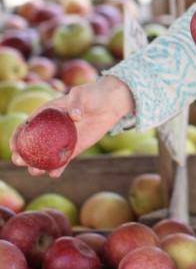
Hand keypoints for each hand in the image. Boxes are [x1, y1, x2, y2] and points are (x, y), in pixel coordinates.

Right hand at [9, 75, 134, 177]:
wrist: (108, 105)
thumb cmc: (91, 95)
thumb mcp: (81, 94)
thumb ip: (76, 102)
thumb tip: (74, 117)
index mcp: (45, 115)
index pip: (25, 127)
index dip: (16, 137)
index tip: (14, 147)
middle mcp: (49, 130)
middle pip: (30, 145)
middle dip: (21, 156)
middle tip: (20, 162)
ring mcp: (60, 141)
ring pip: (44, 156)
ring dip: (36, 166)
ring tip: (36, 171)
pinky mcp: (72, 149)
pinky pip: (62, 161)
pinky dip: (58, 168)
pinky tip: (54, 174)